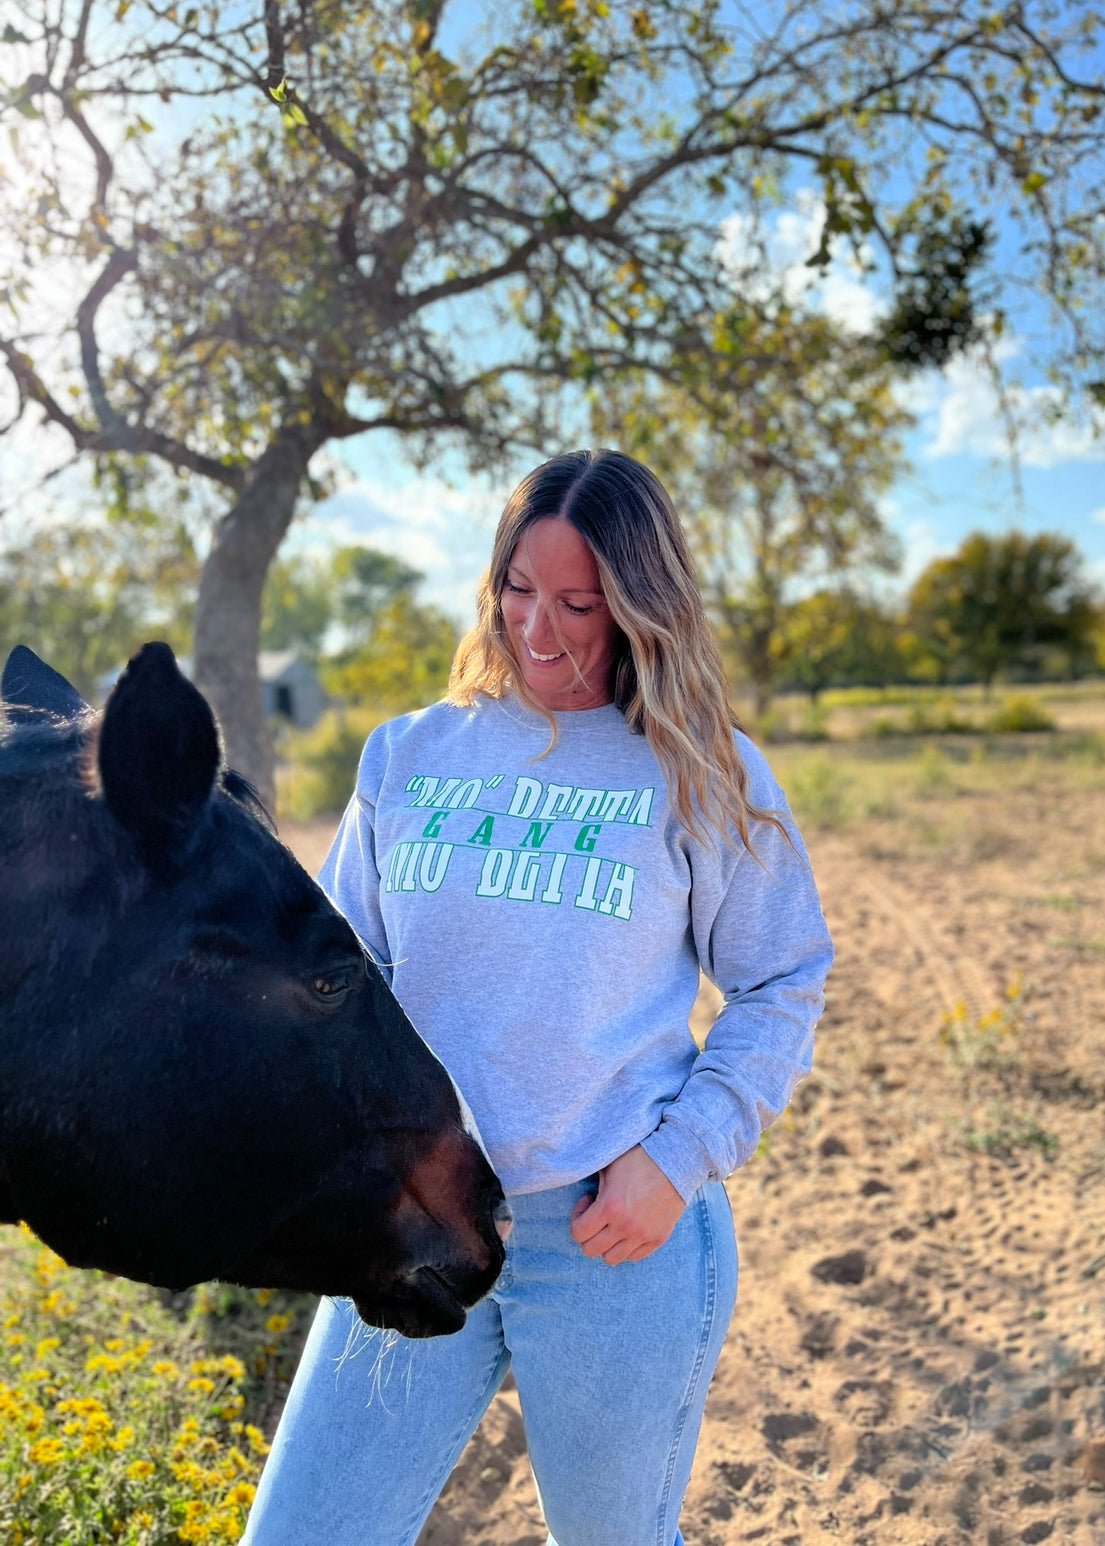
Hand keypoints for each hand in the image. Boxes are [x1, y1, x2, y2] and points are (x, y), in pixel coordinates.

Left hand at [569, 1144, 685, 1264]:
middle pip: (591, 1250)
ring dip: (607, 1244)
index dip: (577, 1218)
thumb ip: (592, 1182)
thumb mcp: (609, 1165)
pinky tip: (629, 1227)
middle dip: (589, 1234)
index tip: (588, 1202)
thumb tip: (581, 1193)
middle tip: (597, 1216)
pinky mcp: (659, 1238)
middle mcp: (625, 1227)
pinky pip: (635, 1257)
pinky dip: (627, 1247)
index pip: (578, 1233)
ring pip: (612, 1258)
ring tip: (613, 1224)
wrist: (676, 1160)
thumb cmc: (639, 1158)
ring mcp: (643, 1235)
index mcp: (609, 1207)